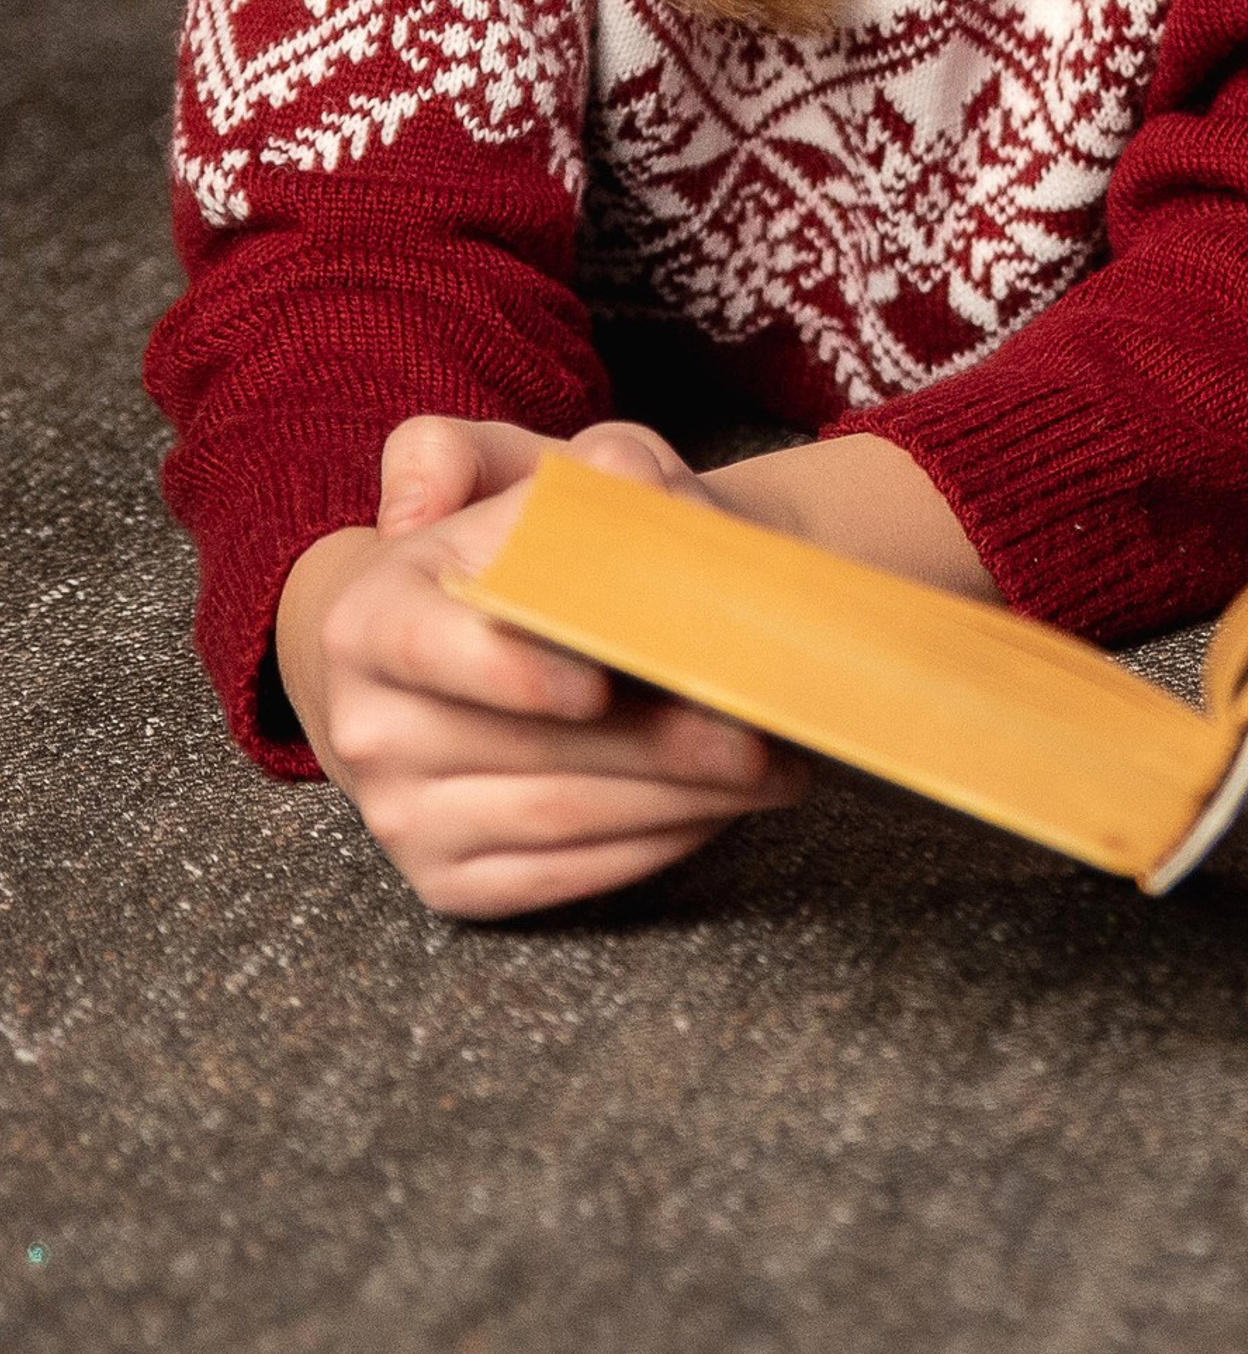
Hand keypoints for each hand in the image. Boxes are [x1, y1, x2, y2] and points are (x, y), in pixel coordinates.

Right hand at [275, 416, 807, 921]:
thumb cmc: (508, 553)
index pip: (427, 648)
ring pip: (561, 819)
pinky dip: (656, 842)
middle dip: (656, 743)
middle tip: (757, 728)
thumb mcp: (529, 480)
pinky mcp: (449, 884)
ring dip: (680, 799)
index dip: (511, 670)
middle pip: (527, 749)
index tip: (596, 684)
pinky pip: (565, 875)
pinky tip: (724, 805)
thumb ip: (571, 469)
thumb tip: (627, 475)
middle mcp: (368, 728)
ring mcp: (403, 817)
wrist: (453, 649)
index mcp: (370, 617)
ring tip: (773, 763)